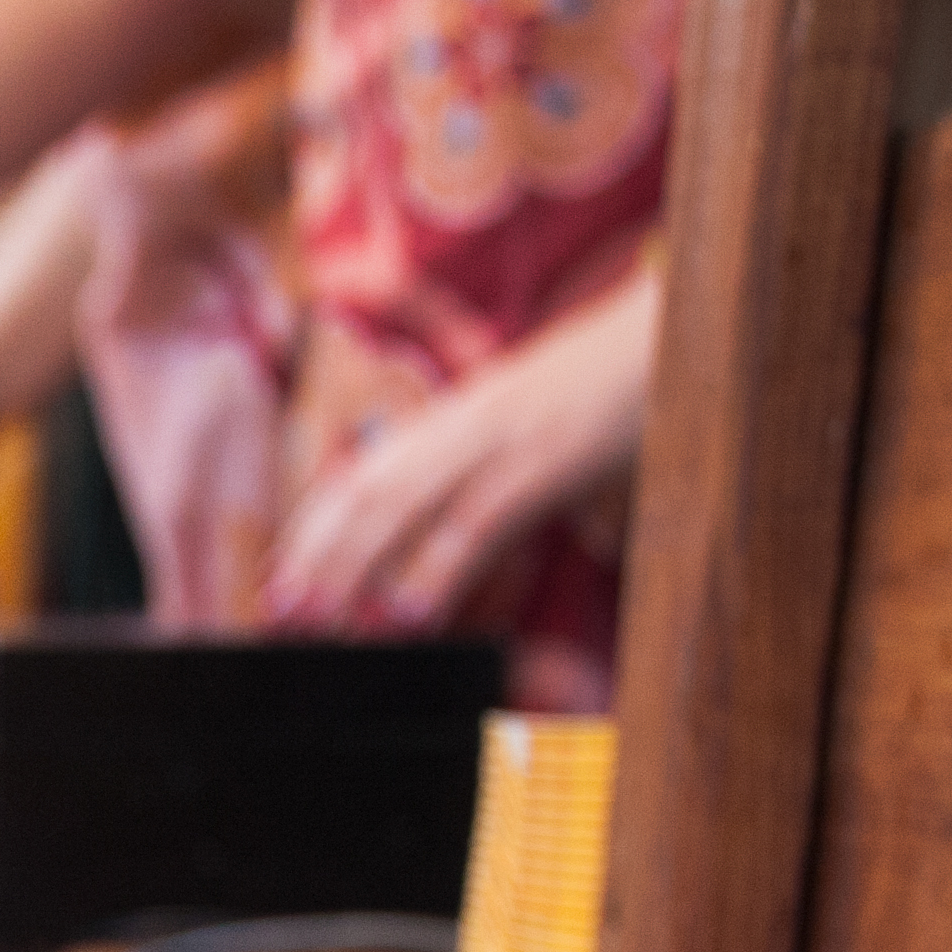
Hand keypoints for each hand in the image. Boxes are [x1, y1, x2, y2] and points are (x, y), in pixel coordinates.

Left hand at [259, 271, 658, 633]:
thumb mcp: (531, 425)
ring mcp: (500, 440)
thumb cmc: (608, 386)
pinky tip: (410, 612)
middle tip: (277, 613)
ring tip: (319, 622)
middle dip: (316, 556)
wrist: (675, 330)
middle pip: (367, 494)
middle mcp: (463, 423)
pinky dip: (438, 568)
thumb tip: (440, 538)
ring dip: (354, 569)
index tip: (277, 578)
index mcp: (457, 416)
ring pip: (404, 506)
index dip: (314, 530)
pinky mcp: (544, 460)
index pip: (364, 475)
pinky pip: (478, 520)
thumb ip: (481, 473)